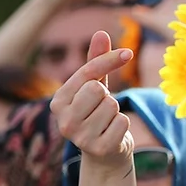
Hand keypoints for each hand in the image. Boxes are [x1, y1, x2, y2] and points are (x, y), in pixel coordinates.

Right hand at [50, 31, 133, 171]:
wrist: (105, 152)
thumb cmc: (98, 112)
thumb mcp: (96, 86)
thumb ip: (96, 61)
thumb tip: (100, 32)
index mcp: (57, 101)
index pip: (87, 74)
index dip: (109, 61)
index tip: (128, 53)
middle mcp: (63, 120)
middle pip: (98, 90)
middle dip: (108, 96)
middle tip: (103, 109)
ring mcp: (79, 137)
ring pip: (112, 106)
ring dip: (116, 112)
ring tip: (107, 122)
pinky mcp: (97, 148)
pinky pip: (122, 122)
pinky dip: (123, 125)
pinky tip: (112, 133)